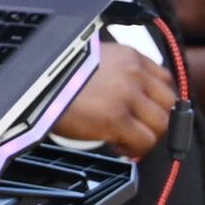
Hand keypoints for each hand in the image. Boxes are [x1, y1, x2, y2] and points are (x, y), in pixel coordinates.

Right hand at [50, 38, 180, 157]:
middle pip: (169, 101)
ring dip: (147, 135)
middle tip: (139, 128)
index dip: (156, 98)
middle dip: (156, 118)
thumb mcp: (90, 61)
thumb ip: (112, 72)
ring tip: (127, 140)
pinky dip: (134, 149)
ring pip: (161, 123)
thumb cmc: (54, 76)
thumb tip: (120, 96)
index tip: (146, 110)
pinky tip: (118, 146)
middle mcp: (133, 73)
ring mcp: (127, 96)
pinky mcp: (117, 119)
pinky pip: (143, 141)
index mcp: (127, 55)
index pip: (163, 77)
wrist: (35, 85)